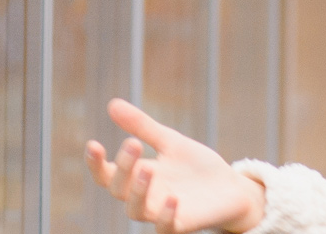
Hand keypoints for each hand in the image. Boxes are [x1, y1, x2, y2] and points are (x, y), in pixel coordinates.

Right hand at [83, 98, 264, 233]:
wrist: (231, 187)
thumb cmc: (195, 167)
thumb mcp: (170, 141)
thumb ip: (142, 126)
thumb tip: (112, 104)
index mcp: (138, 176)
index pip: (106, 174)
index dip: (95, 163)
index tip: (93, 144)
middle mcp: (144, 197)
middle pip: (119, 189)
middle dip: (122, 167)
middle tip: (133, 143)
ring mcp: (161, 212)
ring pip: (135, 211)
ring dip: (138, 192)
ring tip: (147, 169)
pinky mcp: (182, 225)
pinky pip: (166, 228)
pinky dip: (166, 215)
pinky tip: (172, 198)